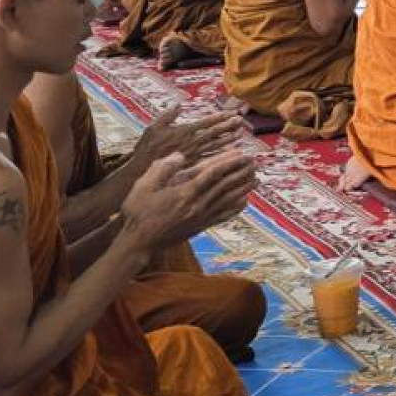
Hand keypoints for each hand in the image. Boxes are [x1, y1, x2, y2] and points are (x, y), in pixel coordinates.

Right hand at [123, 145, 256, 247]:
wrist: (138, 243)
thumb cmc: (138, 213)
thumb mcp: (143, 185)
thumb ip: (162, 168)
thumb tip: (180, 155)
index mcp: (185, 192)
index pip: (213, 172)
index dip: (229, 161)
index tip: (242, 153)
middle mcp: (198, 204)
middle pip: (226, 185)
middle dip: (241, 172)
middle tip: (254, 161)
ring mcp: (200, 217)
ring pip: (228, 200)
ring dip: (243, 188)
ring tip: (256, 178)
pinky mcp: (200, 227)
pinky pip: (223, 216)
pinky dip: (236, 208)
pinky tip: (244, 202)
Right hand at [134, 103, 247, 171]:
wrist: (140, 172)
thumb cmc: (146, 149)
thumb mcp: (152, 128)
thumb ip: (166, 116)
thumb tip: (178, 103)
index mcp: (183, 132)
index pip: (206, 124)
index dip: (220, 118)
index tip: (232, 114)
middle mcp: (191, 144)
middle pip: (214, 134)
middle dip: (228, 127)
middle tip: (241, 121)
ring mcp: (193, 156)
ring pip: (214, 147)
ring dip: (228, 140)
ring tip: (240, 135)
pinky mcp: (192, 166)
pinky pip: (209, 160)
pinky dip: (220, 157)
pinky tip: (230, 156)